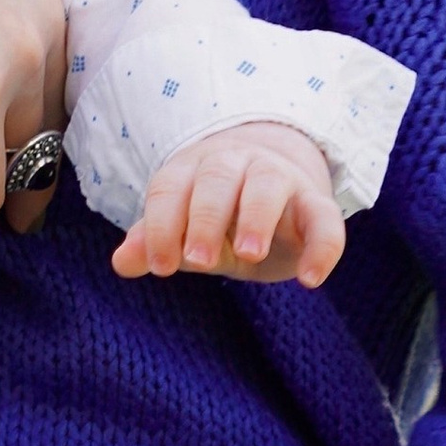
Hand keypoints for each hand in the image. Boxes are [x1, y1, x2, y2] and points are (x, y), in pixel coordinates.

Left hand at [114, 119, 344, 286]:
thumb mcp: (185, 232)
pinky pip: (324, 219)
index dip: (161, 226)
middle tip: (198, 259)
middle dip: (205, 218)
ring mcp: (278, 179)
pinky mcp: (316, 203)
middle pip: (216, 181)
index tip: (160, 266)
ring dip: (256, 219)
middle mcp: (234, 165)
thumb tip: (121, 262)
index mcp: (192, 170)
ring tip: (249, 254)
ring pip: (267, 187)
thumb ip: (156, 242)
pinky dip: (322, 247)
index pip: (170, 189)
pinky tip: (310, 279)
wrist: (279, 192)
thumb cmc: (219, 218)